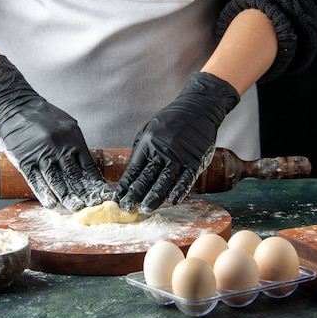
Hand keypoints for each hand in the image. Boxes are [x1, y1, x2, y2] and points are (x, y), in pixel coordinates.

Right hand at [0, 55, 109, 210]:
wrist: (16, 106)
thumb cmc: (44, 117)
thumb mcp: (68, 125)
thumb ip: (76, 145)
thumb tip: (87, 166)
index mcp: (72, 139)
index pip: (87, 166)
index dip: (95, 183)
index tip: (102, 195)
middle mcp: (59, 147)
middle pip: (74, 176)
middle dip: (84, 193)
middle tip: (93, 206)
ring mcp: (41, 154)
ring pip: (57, 180)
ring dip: (67, 197)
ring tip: (76, 209)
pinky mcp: (24, 160)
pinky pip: (35, 180)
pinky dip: (43, 193)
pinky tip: (51, 204)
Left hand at [113, 72, 239, 213]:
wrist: (198, 108)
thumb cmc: (172, 120)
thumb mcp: (151, 130)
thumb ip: (142, 151)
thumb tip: (133, 175)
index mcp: (148, 144)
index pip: (134, 169)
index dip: (125, 185)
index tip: (118, 198)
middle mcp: (162, 151)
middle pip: (146, 177)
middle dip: (135, 194)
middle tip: (127, 208)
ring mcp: (179, 156)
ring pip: (164, 181)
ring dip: (154, 197)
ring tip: (145, 209)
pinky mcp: (194, 160)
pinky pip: (186, 179)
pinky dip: (180, 190)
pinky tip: (172, 201)